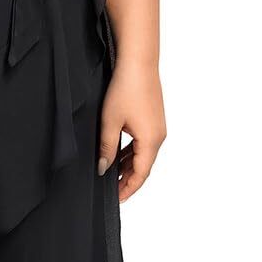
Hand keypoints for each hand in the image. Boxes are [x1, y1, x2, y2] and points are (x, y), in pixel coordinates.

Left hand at [97, 57, 165, 202]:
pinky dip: (131, 152)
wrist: (139, 62)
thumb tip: (103, 168)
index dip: (128, 189)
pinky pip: (143, 142)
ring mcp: (157, 127)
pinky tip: (118, 154)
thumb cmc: (126, 89)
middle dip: (127, 180)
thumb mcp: (110, 122)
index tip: (116, 200)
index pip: (140, 174)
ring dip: (128, 165)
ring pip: (142, 154)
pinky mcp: (153, 119)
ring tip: (111, 175)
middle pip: (143, 167)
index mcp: (151, 141)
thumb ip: (106, 148)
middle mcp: (158, 136)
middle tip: (111, 191)